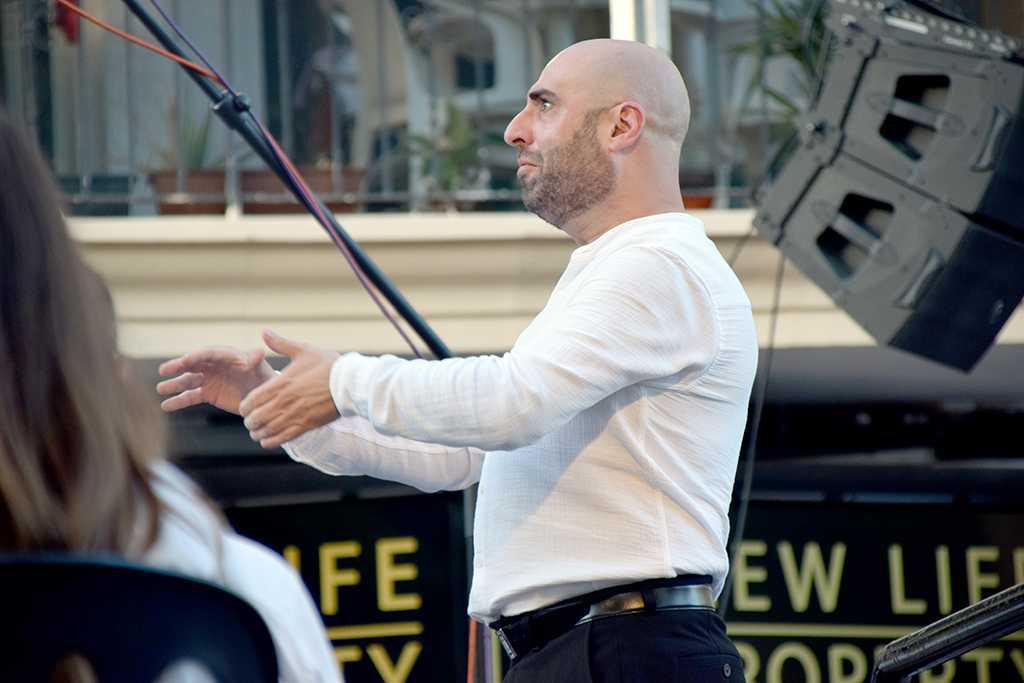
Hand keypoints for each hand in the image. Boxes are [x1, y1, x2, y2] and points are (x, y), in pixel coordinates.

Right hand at [157, 346, 273, 414]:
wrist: (263, 396)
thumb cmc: (263, 377)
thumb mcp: (260, 368)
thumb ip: (255, 360)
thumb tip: (259, 351)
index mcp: (226, 356)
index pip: (208, 353)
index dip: (197, 356)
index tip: (184, 360)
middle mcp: (214, 366)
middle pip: (193, 364)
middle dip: (178, 367)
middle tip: (163, 370)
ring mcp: (209, 380)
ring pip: (188, 381)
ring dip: (174, 385)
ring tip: (160, 389)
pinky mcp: (208, 394)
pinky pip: (191, 397)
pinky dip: (179, 401)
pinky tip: (166, 405)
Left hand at [238, 329, 340, 448]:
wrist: (350, 383)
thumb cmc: (329, 365)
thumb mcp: (304, 350)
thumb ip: (281, 344)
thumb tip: (264, 331)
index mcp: (281, 383)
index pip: (252, 400)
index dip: (245, 406)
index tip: (245, 407)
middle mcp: (284, 401)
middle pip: (256, 418)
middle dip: (250, 421)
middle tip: (251, 421)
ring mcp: (295, 415)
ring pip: (267, 430)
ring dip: (258, 433)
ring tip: (257, 432)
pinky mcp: (306, 425)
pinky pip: (282, 438)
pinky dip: (271, 441)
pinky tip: (267, 441)